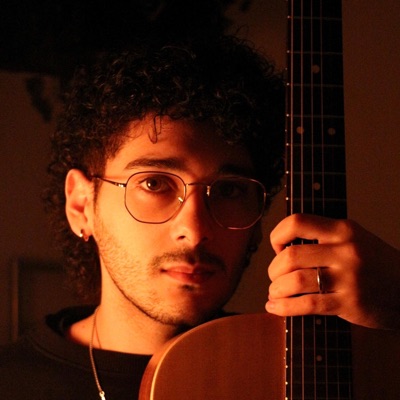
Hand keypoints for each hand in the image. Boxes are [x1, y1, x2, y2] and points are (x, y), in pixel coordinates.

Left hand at [265, 213, 399, 329]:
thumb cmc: (375, 264)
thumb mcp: (354, 239)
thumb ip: (323, 237)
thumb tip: (281, 246)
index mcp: (343, 229)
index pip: (297, 222)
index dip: (278, 235)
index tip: (277, 248)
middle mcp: (345, 250)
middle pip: (290, 256)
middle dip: (273, 269)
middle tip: (275, 277)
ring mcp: (348, 278)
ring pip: (294, 281)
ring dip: (276, 290)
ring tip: (274, 293)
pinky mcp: (349, 303)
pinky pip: (306, 305)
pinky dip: (284, 308)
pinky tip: (275, 308)